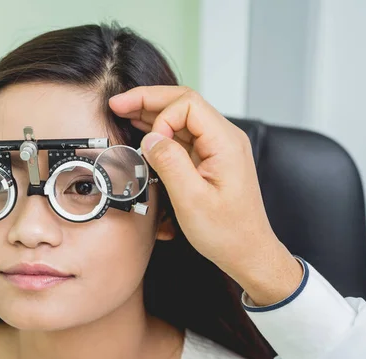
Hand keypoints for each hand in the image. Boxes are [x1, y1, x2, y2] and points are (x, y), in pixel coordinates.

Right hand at [109, 86, 301, 304]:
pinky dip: (160, 130)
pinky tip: (142, 129)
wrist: (248, 252)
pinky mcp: (210, 159)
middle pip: (183, 103)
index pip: (188, 104)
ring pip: (181, 117)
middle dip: (148, 100)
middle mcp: (224, 139)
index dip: (162, 117)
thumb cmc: (227, 232)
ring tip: (123, 110)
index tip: (149, 145)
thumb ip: (169, 163)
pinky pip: (183, 135)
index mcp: (225, 142)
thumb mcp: (192, 200)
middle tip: (117, 103)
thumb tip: (150, 138)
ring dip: (151, 112)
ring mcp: (218, 148)